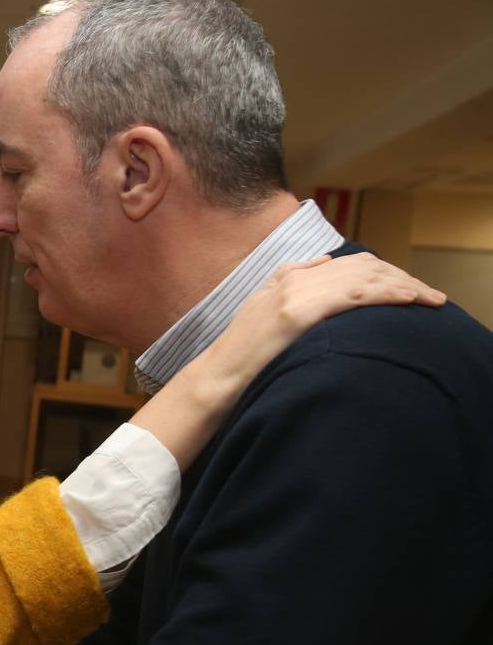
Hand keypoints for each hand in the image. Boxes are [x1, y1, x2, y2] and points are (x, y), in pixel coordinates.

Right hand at [131, 253, 443, 471]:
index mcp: (283, 276)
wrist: (215, 381)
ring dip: (404, 284)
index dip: (383, 273)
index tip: (407, 290)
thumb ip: (291, 297)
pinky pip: (356, 292)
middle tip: (429, 295)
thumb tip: (325, 275)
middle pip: (361, 265)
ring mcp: (293, 292)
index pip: (347, 263)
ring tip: (430, 299)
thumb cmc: (241, 362)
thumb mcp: (265, 319)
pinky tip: (410, 300)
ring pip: (365, 275)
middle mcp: (291, 277)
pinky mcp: (298, 311)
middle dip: (401, 277)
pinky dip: (388, 293)